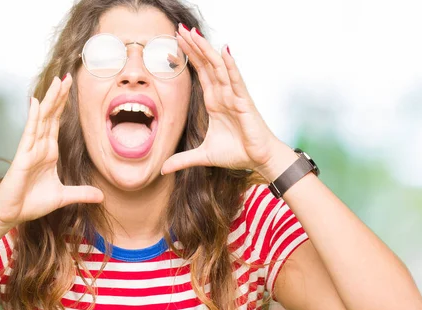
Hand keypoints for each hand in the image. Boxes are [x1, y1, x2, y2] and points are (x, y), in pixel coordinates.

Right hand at [0, 74, 103, 229]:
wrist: (12, 214)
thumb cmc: (32, 203)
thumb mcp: (64, 197)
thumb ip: (82, 194)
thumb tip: (102, 196)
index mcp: (49, 152)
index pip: (57, 123)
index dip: (63, 105)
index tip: (70, 88)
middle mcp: (40, 146)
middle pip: (51, 115)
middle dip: (59, 96)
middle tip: (67, 76)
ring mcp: (30, 149)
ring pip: (42, 119)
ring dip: (50, 100)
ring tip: (57, 82)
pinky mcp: (23, 156)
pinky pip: (29, 133)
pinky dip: (34, 117)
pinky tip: (36, 102)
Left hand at [160, 25, 289, 176]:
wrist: (259, 160)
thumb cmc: (237, 153)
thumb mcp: (203, 156)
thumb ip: (182, 160)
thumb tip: (162, 169)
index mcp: (214, 101)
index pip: (200, 73)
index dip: (188, 57)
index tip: (175, 41)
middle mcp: (223, 94)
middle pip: (207, 64)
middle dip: (193, 46)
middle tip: (179, 28)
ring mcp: (234, 95)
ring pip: (218, 67)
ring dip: (206, 50)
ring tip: (194, 33)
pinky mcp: (244, 102)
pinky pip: (236, 80)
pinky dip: (230, 65)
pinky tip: (223, 50)